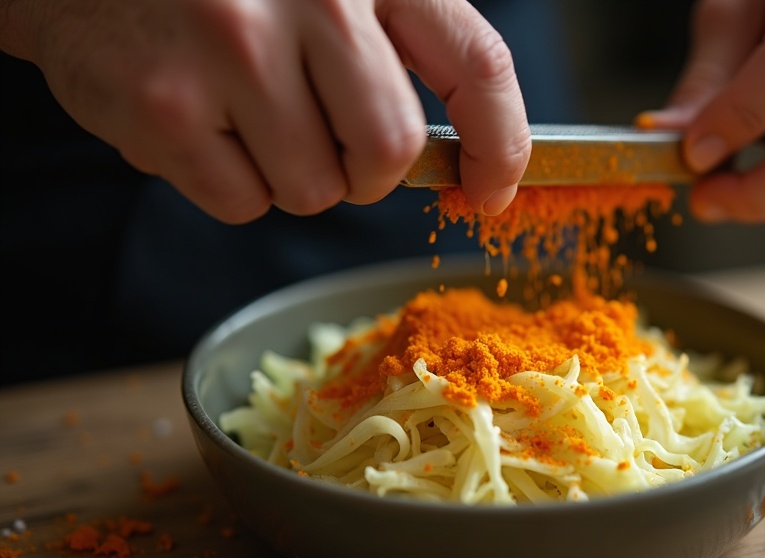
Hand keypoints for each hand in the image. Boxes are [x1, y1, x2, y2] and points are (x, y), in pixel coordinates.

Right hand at [0, 0, 529, 221]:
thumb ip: (398, 46)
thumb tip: (467, 155)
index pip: (474, 64)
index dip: (499, 144)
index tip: (491, 189)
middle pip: (389, 152)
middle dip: (365, 170)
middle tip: (326, 139)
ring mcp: (233, 50)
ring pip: (314, 190)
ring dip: (292, 174)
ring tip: (243, 111)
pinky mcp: (165, 107)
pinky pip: (243, 203)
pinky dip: (231, 183)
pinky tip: (198, 121)